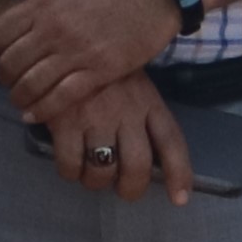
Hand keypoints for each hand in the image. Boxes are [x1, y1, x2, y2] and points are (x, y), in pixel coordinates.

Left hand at [0, 0, 185, 114]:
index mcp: (44, 2)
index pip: (0, 34)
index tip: (3, 53)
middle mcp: (55, 29)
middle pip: (11, 63)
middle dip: (5, 76)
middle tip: (11, 80)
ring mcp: (78, 51)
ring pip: (32, 84)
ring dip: (20, 96)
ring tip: (21, 99)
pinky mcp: (101, 70)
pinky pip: (62, 97)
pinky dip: (43, 109)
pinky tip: (35, 113)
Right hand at [33, 68, 194, 203]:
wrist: (61, 42)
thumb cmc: (101, 69)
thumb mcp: (133, 82)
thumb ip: (142, 114)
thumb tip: (150, 157)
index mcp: (148, 101)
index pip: (171, 141)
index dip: (179, 174)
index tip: (180, 199)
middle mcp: (127, 112)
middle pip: (138, 166)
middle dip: (131, 188)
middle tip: (122, 189)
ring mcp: (96, 117)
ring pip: (103, 171)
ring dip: (97, 181)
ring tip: (91, 174)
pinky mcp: (64, 121)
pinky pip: (70, 164)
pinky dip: (70, 172)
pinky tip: (69, 163)